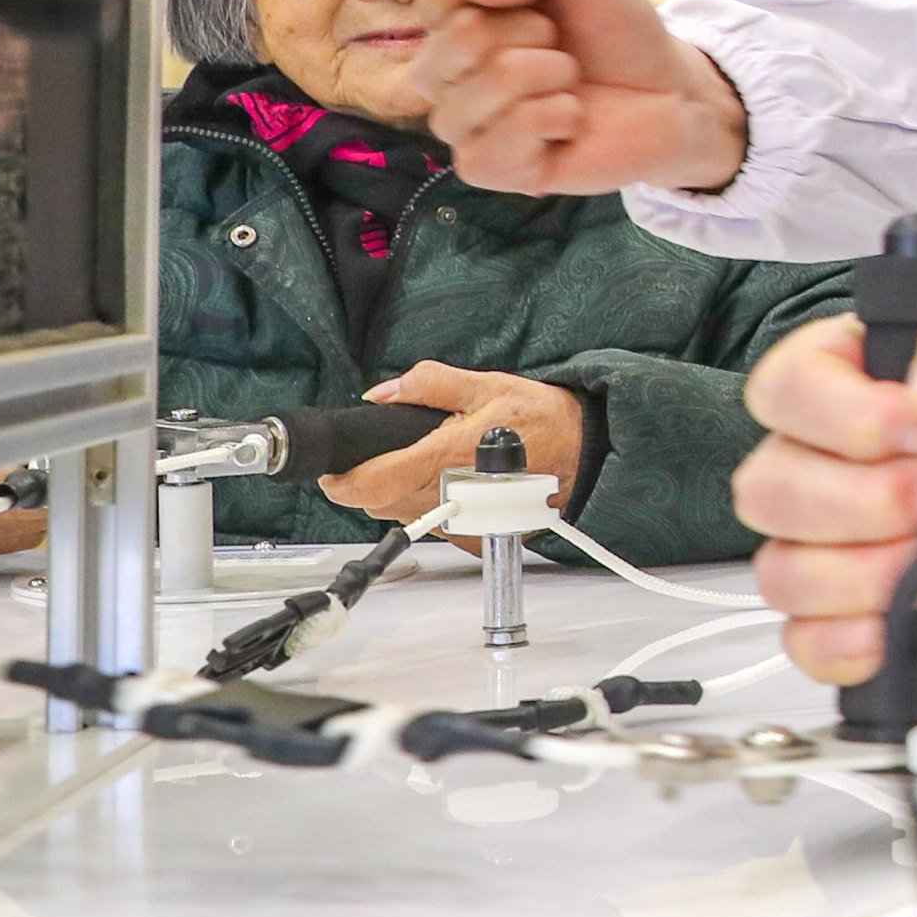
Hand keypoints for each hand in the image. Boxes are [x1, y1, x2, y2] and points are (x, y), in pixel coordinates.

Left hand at [324, 362, 583, 521]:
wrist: (586, 451)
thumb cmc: (542, 418)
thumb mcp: (486, 385)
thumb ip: (428, 384)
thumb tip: (381, 393)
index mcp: (448, 455)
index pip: (374, 482)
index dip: (341, 482)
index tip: (330, 472)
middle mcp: (453, 493)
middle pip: (378, 504)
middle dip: (366, 482)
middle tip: (375, 458)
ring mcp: (465, 519)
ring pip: (401, 516)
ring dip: (392, 495)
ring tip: (412, 466)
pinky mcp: (476, 532)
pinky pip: (432, 524)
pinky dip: (425, 505)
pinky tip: (444, 483)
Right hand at [404, 0, 750, 196]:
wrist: (668, 89)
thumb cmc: (612, 27)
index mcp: (454, 20)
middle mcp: (447, 75)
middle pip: (460, 37)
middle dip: (534, 32)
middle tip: (559, 45)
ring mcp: (464, 125)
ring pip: (490, 84)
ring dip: (551, 74)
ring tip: (567, 82)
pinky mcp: (489, 169)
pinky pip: (502, 139)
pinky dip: (555, 117)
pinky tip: (568, 121)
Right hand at [733, 261, 916, 683]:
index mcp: (855, 370)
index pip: (783, 392)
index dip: (845, 419)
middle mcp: (838, 453)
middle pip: (772, 491)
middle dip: (866, 503)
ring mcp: (852, 535)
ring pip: (787, 572)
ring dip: (865, 574)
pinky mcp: (877, 604)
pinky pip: (812, 642)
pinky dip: (852, 641)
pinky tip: (907, 619)